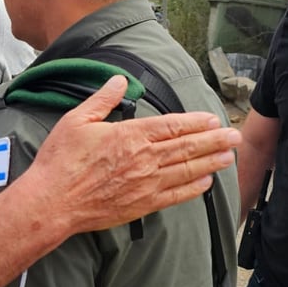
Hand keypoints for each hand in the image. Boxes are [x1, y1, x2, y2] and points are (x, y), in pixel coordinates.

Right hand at [20, 75, 238, 234]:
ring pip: (186, 170)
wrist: (52, 202)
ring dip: (211, 162)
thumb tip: (119, 81)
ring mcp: (145, 184)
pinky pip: (175, 195)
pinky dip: (193, 188)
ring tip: (229, 156)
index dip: (195, 122)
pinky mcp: (142, 205)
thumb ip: (102, 99)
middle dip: (214, 141)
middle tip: (235, 136)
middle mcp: (144, 159)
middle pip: (187, 147)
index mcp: (130, 136)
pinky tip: (206, 183)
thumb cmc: (61, 161)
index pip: (172, 126)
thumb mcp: (76, 120)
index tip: (213, 119)